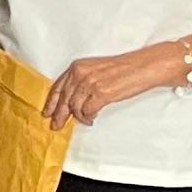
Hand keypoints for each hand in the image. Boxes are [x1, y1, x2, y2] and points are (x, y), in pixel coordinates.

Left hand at [44, 48, 177, 129]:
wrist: (144, 66)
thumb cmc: (123, 68)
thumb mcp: (96, 70)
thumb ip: (81, 81)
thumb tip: (71, 99)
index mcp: (77, 67)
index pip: (58, 87)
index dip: (51, 102)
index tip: (47, 112)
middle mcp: (80, 74)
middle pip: (63, 99)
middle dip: (59, 115)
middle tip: (56, 125)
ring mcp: (90, 84)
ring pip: (74, 107)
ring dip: (79, 117)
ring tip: (85, 120)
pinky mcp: (102, 94)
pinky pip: (87, 111)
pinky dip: (88, 117)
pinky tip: (92, 118)